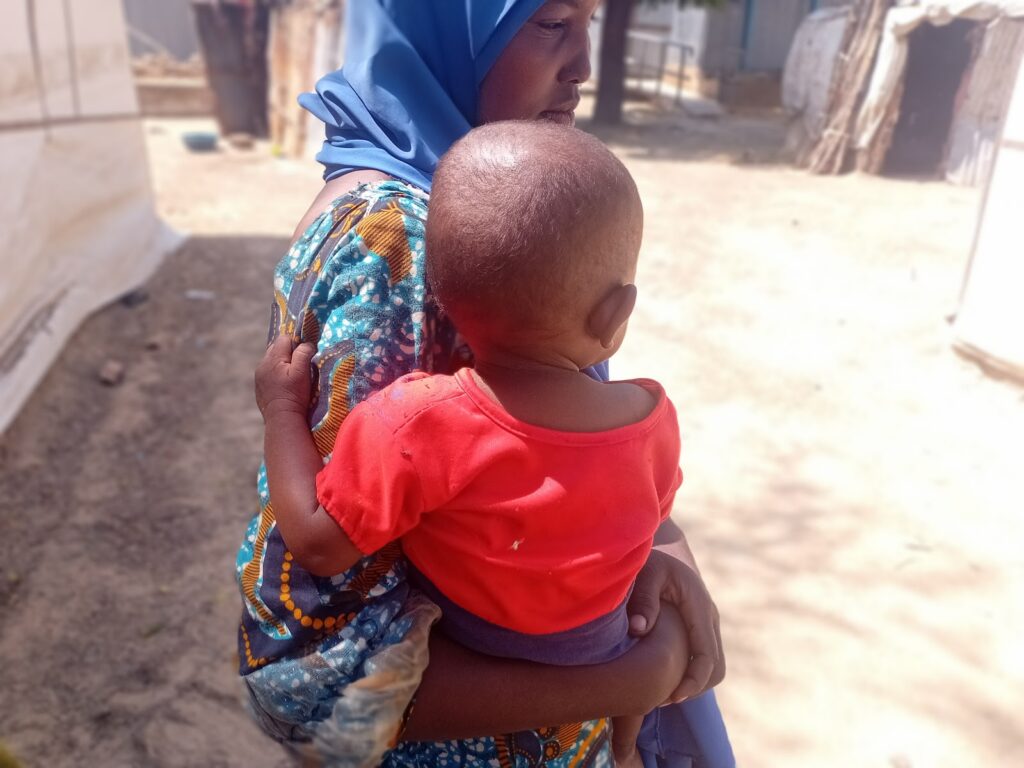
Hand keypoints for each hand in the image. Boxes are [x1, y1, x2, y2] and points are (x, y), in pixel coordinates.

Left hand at [254, 334, 315, 419]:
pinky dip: (276, 375)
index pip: (285, 339)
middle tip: (299, 366)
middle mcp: (263, 364)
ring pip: (271, 360)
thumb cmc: (294, 395)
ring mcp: (259, 376)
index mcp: (273, 358)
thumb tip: (306, 344)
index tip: (304, 356)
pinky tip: (284, 386)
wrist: (282, 419)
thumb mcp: (302, 372)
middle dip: (288, 353)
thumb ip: (303, 354)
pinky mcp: (259, 386)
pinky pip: (268, 372)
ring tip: (291, 377)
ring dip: (282, 364)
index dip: (296, 344)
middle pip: (276, 348)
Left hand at [627, 548, 724, 703]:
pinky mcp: (699, 626)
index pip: (706, 656)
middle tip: (662, 697)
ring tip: (660, 691)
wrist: (664, 547)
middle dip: (694, 687)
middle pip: (715, 668)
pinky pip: (703, 657)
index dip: (692, 681)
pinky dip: (690, 672)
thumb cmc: (652, 559)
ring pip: (712, 665)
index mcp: (698, 606)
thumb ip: (643, 599)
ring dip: (693, 682)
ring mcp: (706, 622)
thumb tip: (639, 629)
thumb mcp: (646, 573)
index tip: (670, 696)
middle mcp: (708, 617)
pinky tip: (662, 674)